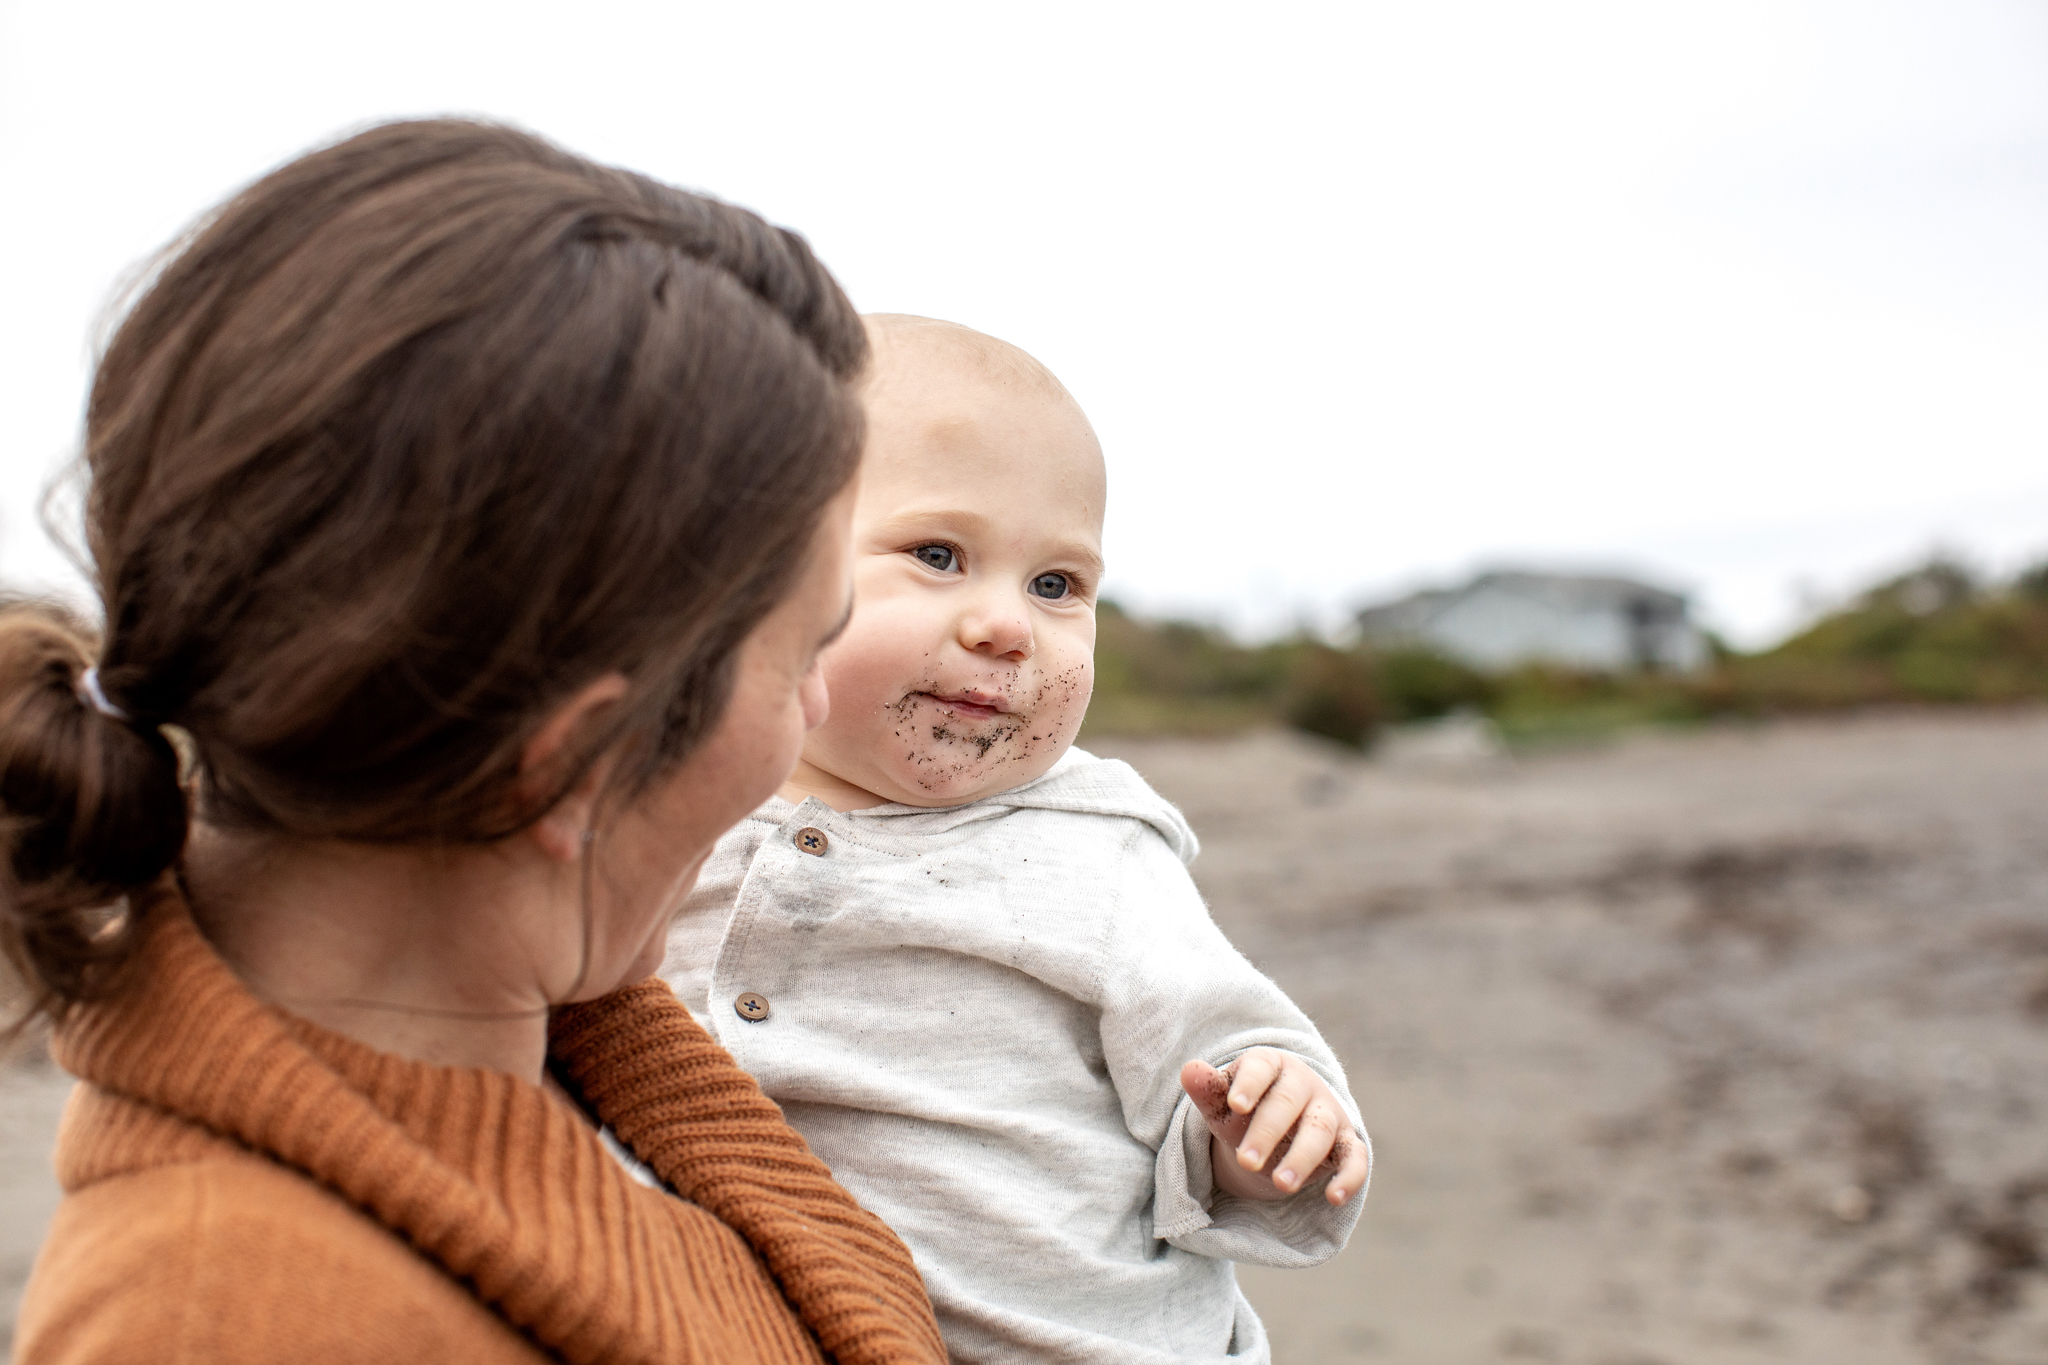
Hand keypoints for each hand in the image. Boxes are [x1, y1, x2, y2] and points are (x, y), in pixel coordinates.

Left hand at [1180, 1049, 1367, 1205]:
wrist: (1281, 1124)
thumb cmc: (1246, 1109)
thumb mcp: (1223, 1102)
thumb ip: (1208, 1089)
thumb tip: (1189, 1069)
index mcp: (1270, 1065)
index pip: (1261, 1068)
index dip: (1249, 1084)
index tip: (1236, 1105)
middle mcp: (1304, 1084)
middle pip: (1288, 1103)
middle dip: (1267, 1132)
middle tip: (1246, 1162)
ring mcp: (1328, 1112)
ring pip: (1320, 1130)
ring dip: (1302, 1157)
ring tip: (1281, 1184)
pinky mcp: (1347, 1141)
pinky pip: (1355, 1157)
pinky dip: (1349, 1176)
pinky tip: (1334, 1197)